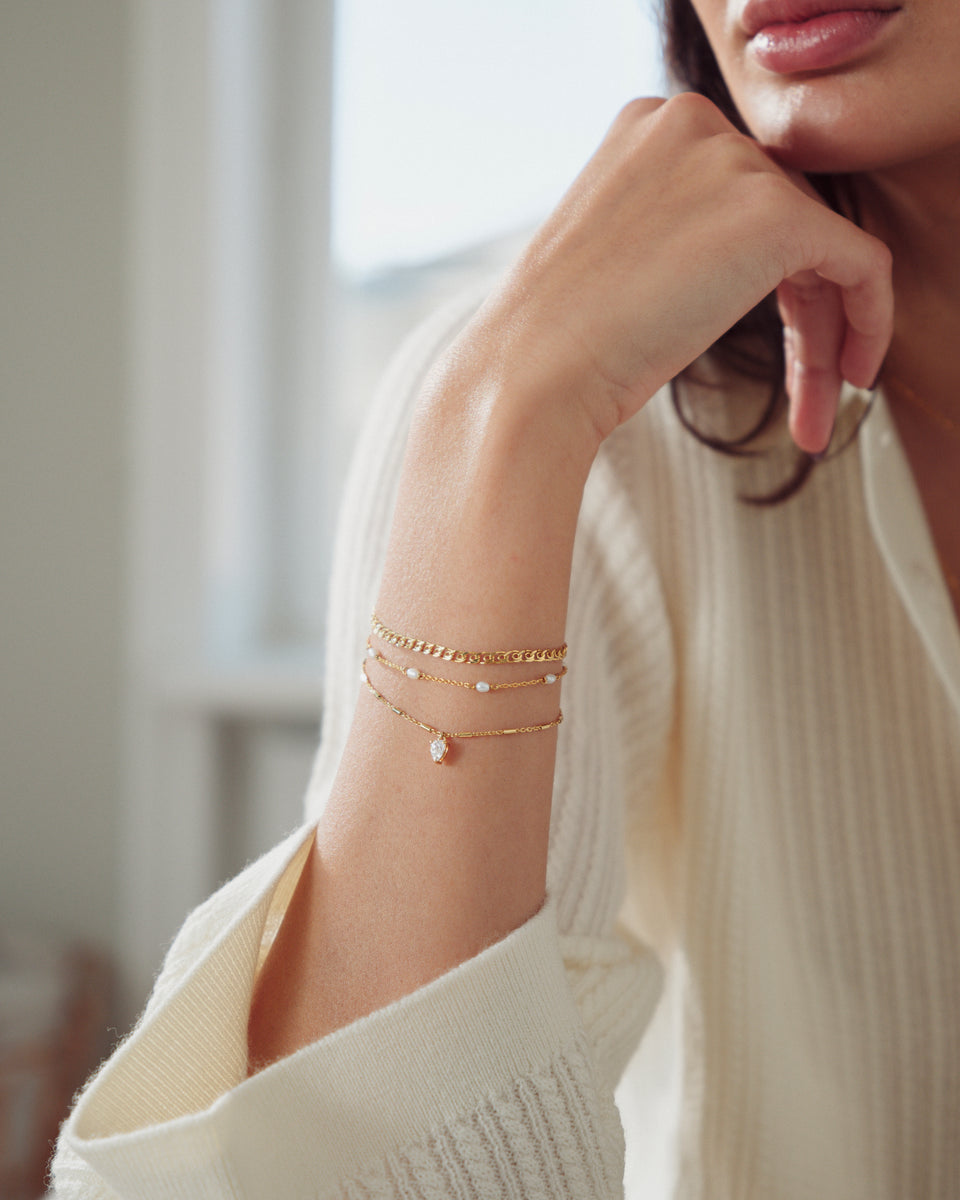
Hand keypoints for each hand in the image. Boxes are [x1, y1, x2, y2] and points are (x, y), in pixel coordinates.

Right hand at [459, 92, 892, 454]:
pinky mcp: (772, 214)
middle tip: (801, 396)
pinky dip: (868, 320)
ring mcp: (733, 163)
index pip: (743, 192)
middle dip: (802, 313)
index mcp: (648, 128)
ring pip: (824, 248)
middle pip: (788, 217)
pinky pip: (860, 264)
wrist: (529, 375)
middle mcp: (693, 124)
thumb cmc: (556, 343)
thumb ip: (679, 231)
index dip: (763, 278)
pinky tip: (847, 378)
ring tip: (811, 411)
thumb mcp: (617, 257)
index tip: (769, 343)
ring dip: (825, 336)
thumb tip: (730, 262)